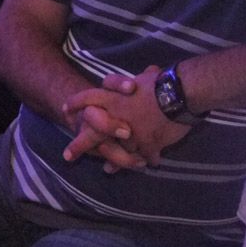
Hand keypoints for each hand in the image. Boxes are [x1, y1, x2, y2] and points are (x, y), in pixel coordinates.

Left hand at [62, 66, 190, 166]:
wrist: (180, 95)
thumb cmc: (162, 82)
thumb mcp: (141, 78)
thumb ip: (134, 83)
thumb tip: (141, 77)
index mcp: (113, 99)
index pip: (88, 98)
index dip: (75, 103)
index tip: (65, 109)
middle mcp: (116, 118)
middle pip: (92, 134)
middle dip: (78, 146)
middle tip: (67, 156)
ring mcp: (131, 134)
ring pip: (116, 152)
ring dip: (113, 162)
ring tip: (108, 169)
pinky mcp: (147, 145)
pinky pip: (142, 157)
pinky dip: (143, 161)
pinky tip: (144, 165)